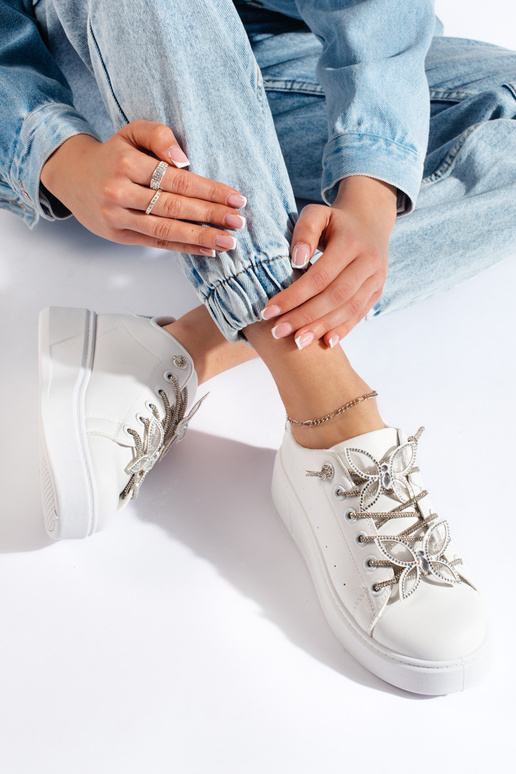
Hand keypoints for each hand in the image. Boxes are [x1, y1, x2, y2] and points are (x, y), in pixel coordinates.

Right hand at [40, 120, 246, 255]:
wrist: (72, 176)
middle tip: (238, 221)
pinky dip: (183, 248)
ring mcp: (118, 217)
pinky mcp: (118, 235)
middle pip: (174, 207)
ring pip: (165, 230)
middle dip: (210, 215)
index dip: (208, 190)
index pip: (176, 180)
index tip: (235, 197)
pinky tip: (206, 250)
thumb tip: (184, 160)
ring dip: (200, 237)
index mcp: (126, 164)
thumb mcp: (132, 132)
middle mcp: (120, 192)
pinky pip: (155, 243)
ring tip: (228, 242)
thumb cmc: (112, 154)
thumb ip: (159, 136)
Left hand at [261, 176, 396, 347]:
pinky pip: (360, 314)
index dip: (293, 296)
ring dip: (321, 328)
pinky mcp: (378, 291)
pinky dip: (342, 330)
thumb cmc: (334, 220)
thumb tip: (297, 261)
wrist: (370, 220)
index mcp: (352, 243)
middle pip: (334, 297)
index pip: (320, 276)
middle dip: (304, 317)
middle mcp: (369, 262)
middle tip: (277, 332)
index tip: (268, 311)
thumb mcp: (317, 213)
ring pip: (348, 309)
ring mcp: (377, 279)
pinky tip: (325, 342)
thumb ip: (304, 231)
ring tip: (297, 342)